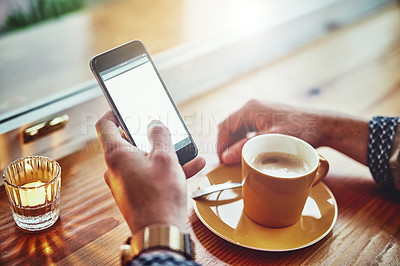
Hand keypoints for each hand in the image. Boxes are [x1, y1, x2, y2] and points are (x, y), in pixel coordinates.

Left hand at [96, 111, 204, 232]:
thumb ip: (161, 136)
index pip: (105, 125)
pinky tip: (192, 166)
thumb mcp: (165, 158)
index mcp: (116, 155)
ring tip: (186, 150)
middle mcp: (116, 169)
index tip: (123, 106)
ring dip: (164, 153)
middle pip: (128, 142)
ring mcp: (125, 182)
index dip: (113, 111)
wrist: (160, 232)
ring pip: (144, 159)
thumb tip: (156, 125)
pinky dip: (166, 169)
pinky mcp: (136, 194)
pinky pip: (150, 175)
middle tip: (163, 129)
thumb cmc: (159, 197)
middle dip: (149, 135)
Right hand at [217, 100, 323, 164]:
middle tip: (227, 161)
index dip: (221, 145)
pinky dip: (244, 138)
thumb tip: (225, 157)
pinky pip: (247, 127)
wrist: (323, 125)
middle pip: (229, 126)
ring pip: (238, 127)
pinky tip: (249, 149)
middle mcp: (253, 106)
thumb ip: (247, 148)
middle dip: (226, 143)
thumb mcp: (272, 141)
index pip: (225, 127)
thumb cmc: (301, 131)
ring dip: (235, 141)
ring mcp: (260, 110)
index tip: (222, 160)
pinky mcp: (266, 115)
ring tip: (236, 157)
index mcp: (250, 109)